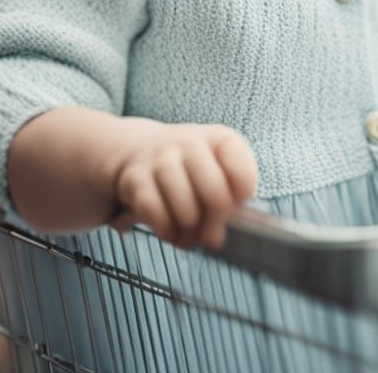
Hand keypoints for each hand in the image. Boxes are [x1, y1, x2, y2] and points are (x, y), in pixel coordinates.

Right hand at [104, 119, 258, 250]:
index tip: (234, 205)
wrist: (142, 148)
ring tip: (190, 231)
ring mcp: (161, 157)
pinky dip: (165, 230)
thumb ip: (228, 201)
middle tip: (211, 232)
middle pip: (215, 191)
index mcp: (220, 138)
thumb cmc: (191, 169)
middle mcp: (190, 141)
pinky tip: (170, 229)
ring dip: (189, 229)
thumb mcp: (218, 171)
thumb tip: (215, 238)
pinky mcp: (135, 177)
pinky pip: (154, 213)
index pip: (243, 173)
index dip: (241, 199)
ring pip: (184, 206)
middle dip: (216, 220)